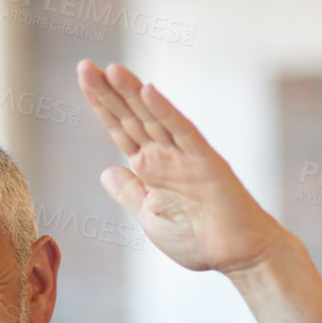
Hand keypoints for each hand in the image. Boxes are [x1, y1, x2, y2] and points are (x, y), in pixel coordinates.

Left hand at [77, 59, 285, 273]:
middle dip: (108, 93)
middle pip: (132, 117)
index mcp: (151, 168)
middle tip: (84, 67)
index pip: (121, 128)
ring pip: (154, 119)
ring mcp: (186, 157)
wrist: (237, 255)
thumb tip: (107, 172)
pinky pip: (183, 133)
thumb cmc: (199, 239)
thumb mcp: (149, 217)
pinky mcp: (206, 163)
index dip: (102, 105)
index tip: (84, 78)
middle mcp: (166, 156)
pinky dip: (166, 113)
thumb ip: (130, 193)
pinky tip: (148, 92)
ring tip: (111, 70)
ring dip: (133, 94)